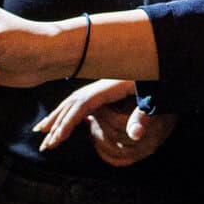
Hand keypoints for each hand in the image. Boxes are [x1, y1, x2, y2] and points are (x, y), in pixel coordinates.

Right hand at [32, 79, 176, 165]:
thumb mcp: (154, 98)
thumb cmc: (158, 80)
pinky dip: (68, 112)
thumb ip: (143, 116)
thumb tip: (136, 136)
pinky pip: (82, 103)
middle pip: (71, 104)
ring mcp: (101, 87)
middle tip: (44, 144)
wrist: (161, 59)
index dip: (67, 123)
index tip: (56, 139)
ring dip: (57, 117)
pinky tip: (64, 122)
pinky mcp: (105, 90)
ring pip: (73, 103)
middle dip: (56, 124)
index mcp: (106, 87)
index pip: (80, 106)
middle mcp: (99, 86)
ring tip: (41, 132)